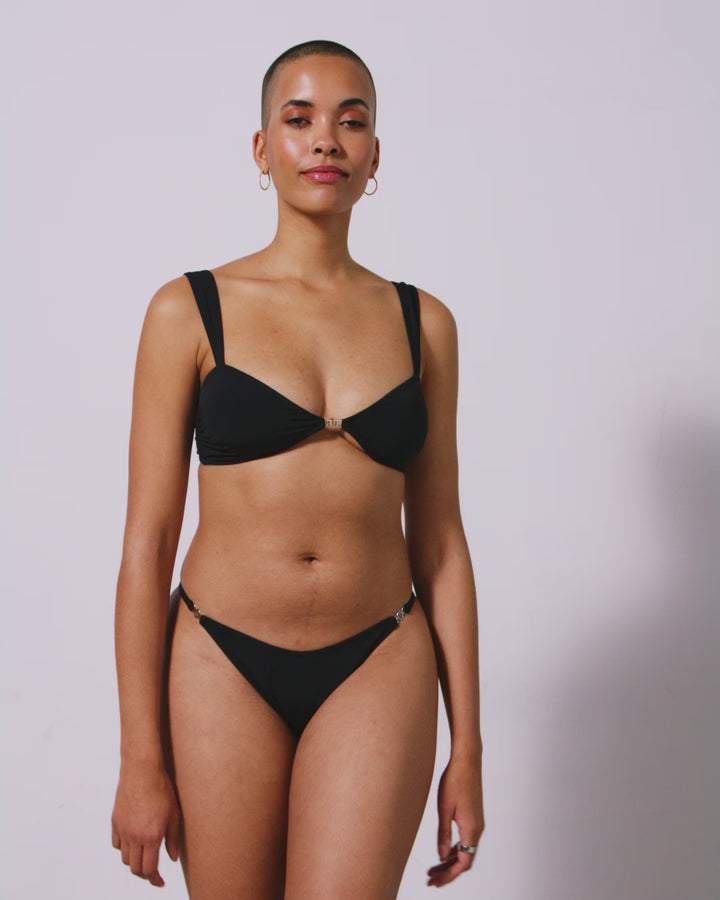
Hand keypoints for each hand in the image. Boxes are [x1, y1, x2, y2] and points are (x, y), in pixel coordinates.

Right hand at [111, 760, 180, 886]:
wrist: (142, 769)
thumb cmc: (162, 788)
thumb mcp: (174, 814)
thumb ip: (173, 839)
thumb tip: (172, 859)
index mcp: (151, 836)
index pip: (149, 869)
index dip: (155, 880)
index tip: (160, 882)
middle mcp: (134, 836)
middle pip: (136, 868)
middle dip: (145, 873)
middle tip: (154, 872)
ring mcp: (122, 829)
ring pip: (125, 858)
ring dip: (135, 861)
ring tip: (145, 856)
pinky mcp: (115, 822)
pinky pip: (117, 844)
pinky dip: (124, 849)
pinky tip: (133, 843)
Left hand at [426, 754, 483, 886]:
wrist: (467, 760)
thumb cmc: (455, 780)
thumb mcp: (444, 808)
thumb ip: (444, 834)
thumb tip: (442, 856)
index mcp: (472, 829)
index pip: (464, 863)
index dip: (449, 875)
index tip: (436, 881)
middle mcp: (477, 829)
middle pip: (465, 860)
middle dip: (448, 871)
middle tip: (431, 879)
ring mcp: (476, 822)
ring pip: (465, 850)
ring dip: (450, 860)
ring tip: (433, 868)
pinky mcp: (473, 816)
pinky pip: (465, 840)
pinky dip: (454, 849)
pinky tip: (443, 850)